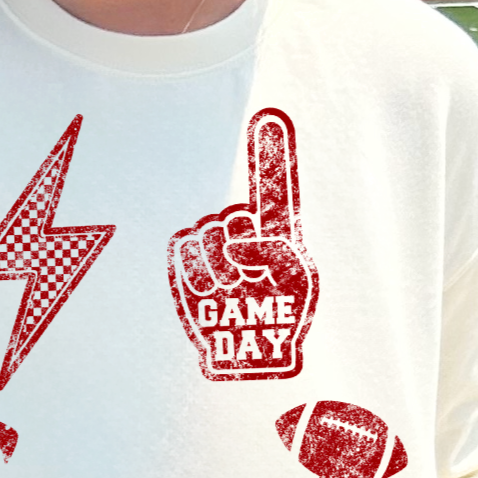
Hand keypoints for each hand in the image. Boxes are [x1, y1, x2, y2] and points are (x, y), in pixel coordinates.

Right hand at [168, 109, 317, 379]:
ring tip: (233, 293)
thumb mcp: (297, 279)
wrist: (254, 361)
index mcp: (272, 231)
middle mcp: (238, 234)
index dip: (269, 153)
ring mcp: (210, 253)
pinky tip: (213, 298)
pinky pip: (181, 255)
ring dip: (219, 267)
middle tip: (249, 277)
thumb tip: (238, 241)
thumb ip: (277, 250)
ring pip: (201, 234)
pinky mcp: (184, 275)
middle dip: (237, 245)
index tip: (267, 116)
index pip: (269, 185)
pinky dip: (198, 278)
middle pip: (228, 215)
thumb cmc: (283, 321)